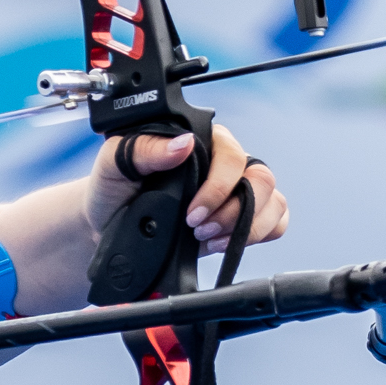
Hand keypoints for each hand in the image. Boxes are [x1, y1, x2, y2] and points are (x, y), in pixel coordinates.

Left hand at [87, 124, 288, 252]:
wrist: (108, 227)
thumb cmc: (112, 189)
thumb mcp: (114, 163)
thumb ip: (145, 148)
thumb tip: (182, 144)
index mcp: (201, 141)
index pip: (232, 154)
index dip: (218, 187)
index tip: (192, 213)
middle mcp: (225, 164)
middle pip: (261, 178)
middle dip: (233, 211)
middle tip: (198, 228)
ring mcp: (237, 191)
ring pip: (273, 201)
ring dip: (246, 226)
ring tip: (208, 239)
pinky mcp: (243, 219)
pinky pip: (276, 222)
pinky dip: (260, 235)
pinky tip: (223, 243)